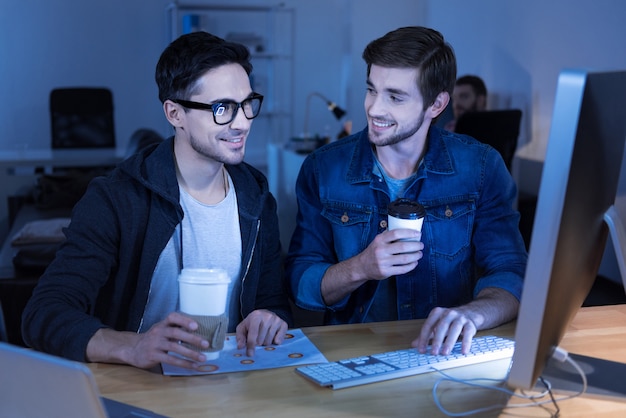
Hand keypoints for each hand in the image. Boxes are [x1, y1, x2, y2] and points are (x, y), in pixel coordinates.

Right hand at [87, 312, 209, 369]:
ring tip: (203, 358)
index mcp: (162, 324)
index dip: (184, 320)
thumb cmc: (154, 339)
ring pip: (174, 348)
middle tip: (206, 344)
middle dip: (192, 339)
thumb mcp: (162, 330)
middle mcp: (158, 332)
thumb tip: (199, 332)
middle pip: (176, 333)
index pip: (173, 318)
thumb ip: (176, 329)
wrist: (133, 349)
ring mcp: (155, 344)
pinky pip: (170, 360)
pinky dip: (183, 363)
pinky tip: (193, 366)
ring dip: (190, 353)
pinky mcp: (153, 356)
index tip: (196, 326)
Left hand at [236, 309, 287, 356]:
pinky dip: (275, 342)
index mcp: (256, 316)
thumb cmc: (252, 322)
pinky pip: (279, 340)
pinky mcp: (284, 324)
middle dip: (258, 343)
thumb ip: (240, 337)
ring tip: (264, 337)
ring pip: (270, 341)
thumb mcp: (243, 327)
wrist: (265, 314)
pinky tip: (272, 337)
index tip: (250, 354)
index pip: (253, 334)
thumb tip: (240, 347)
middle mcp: (267, 317)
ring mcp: (277, 320)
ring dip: (265, 343)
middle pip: (261, 340)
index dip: (251, 346)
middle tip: (257, 339)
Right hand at [355, 228, 423, 280]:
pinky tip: (414, 263)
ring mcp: (383, 262)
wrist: (362, 267)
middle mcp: (381, 250)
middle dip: (416, 246)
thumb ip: (388, 236)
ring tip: (419, 254)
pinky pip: (402, 269)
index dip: (409, 233)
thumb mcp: (377, 241)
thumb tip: (405, 230)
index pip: (396, 233)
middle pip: (403, 246)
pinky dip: (411, 266)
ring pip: (404, 258)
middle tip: (421, 245)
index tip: (418, 234)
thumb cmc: (373, 252)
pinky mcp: (386, 272)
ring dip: (415, 256)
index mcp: (379, 240)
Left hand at [411, 307, 477, 354]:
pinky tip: (463, 351)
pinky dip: (466, 343)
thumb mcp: (436, 325)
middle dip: (437, 340)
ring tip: (445, 353)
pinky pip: (468, 333)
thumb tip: (415, 345)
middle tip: (433, 352)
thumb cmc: (449, 321)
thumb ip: (426, 334)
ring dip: (449, 342)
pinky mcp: (470, 324)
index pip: (428, 325)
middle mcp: (449, 313)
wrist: (469, 313)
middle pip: (441, 326)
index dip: (423, 338)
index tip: (421, 350)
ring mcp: (460, 318)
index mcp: (437, 313)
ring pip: (454, 329)